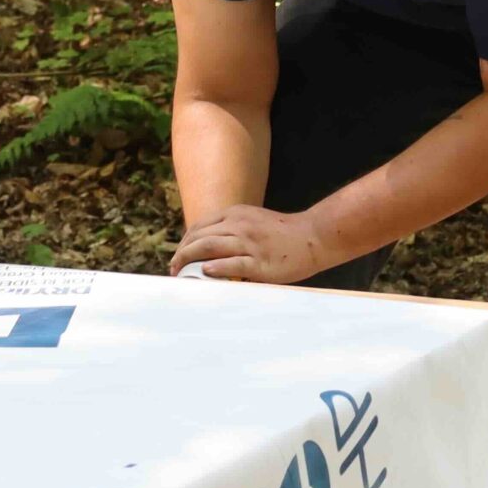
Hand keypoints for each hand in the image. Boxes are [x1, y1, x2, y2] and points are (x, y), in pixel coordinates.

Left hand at [169, 204, 332, 284]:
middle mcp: (239, 225)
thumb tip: (208, 250)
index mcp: (236, 214)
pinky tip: (205, 271)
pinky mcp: (260, 262)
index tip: (177, 258)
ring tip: (181, 273)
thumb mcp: (253, 221)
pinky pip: (234, 263)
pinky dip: (217, 267)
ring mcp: (250, 243)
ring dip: (190, 260)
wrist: (313, 236)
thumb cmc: (282, 234)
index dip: (184, 243)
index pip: (199, 227)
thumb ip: (232, 229)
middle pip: (200, 237)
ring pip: (210, 247)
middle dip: (182, 254)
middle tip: (174, 270)